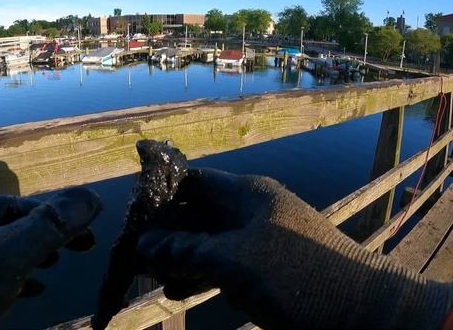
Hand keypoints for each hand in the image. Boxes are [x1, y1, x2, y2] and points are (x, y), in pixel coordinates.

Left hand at [0, 188, 101, 328]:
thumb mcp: (8, 254)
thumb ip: (49, 226)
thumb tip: (91, 198)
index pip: (30, 206)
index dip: (64, 218)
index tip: (91, 235)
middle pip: (16, 228)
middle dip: (49, 239)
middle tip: (81, 250)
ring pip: (2, 253)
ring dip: (32, 259)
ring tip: (55, 266)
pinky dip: (12, 281)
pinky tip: (26, 292)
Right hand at [137, 168, 452, 328]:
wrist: (362, 313)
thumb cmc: (297, 275)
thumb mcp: (234, 261)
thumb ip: (186, 251)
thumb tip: (142, 245)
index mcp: (246, 193)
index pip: (192, 180)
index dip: (160, 191)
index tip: (132, 212)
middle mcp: (249, 210)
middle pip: (195, 213)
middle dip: (164, 233)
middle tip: (134, 254)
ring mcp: (255, 240)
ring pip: (205, 241)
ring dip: (178, 258)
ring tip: (151, 277)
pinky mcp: (261, 268)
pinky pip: (220, 265)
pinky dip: (198, 275)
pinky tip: (176, 291)